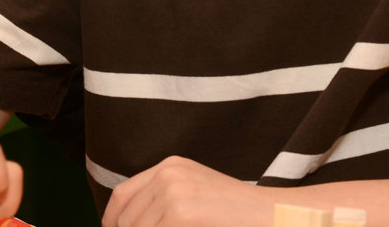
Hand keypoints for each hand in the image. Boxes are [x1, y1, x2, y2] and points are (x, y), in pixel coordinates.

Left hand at [101, 155, 271, 226]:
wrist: (276, 217)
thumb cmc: (240, 215)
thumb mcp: (197, 196)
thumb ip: (164, 203)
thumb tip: (126, 224)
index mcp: (170, 167)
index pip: (123, 195)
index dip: (112, 219)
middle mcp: (168, 176)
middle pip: (127, 219)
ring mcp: (174, 195)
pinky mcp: (181, 216)